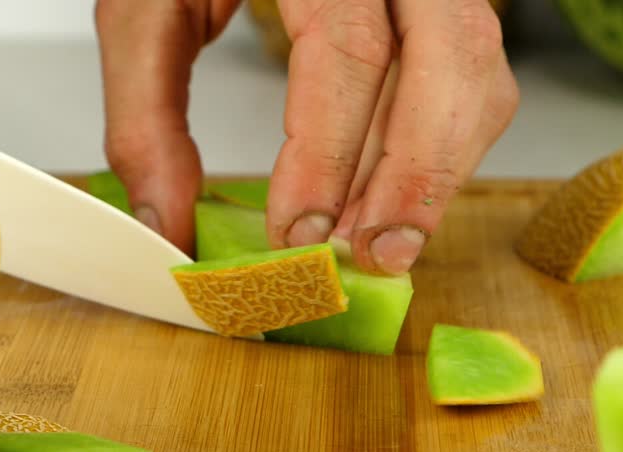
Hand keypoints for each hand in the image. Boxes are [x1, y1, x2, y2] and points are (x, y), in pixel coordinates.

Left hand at [94, 0, 517, 274]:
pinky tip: (388, 196)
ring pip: (478, 67)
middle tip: (372, 256)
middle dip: (416, 173)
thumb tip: (168, 222)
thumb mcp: (144, 9)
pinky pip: (473, 71)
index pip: (349, 47)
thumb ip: (145, 115)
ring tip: (375, 242)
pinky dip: (440, 145)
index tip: (299, 233)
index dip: (329, 152)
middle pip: (451, 55)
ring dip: (435, 169)